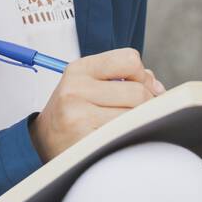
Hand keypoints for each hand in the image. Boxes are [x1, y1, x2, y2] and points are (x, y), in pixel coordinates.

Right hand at [28, 48, 165, 162]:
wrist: (42, 142)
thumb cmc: (74, 111)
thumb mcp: (88, 84)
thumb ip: (122, 77)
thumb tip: (158, 89)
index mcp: (79, 69)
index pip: (129, 59)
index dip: (142, 75)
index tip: (140, 88)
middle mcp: (76, 89)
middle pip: (138, 92)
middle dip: (147, 104)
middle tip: (140, 114)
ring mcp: (79, 116)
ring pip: (135, 116)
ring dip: (139, 123)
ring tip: (129, 127)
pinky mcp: (85, 141)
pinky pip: (126, 136)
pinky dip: (131, 137)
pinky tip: (122, 139)